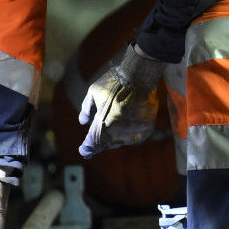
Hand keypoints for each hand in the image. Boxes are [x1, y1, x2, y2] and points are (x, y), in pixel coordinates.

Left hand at [78, 42, 166, 157]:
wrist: (139, 77)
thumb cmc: (113, 83)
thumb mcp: (93, 92)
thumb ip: (86, 109)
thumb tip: (83, 122)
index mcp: (103, 127)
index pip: (92, 145)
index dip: (87, 149)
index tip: (84, 151)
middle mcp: (118, 134)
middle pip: (107, 143)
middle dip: (102, 138)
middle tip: (102, 125)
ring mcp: (133, 133)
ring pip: (121, 141)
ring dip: (116, 134)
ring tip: (117, 117)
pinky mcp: (145, 131)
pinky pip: (134, 137)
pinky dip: (129, 131)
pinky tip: (128, 119)